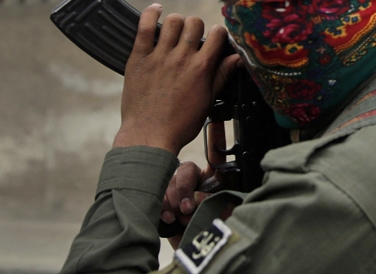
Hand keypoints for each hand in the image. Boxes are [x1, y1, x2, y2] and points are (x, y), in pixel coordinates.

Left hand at [112, 4, 240, 154]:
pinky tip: (156, 9)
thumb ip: (222, 75)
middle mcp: (182, 57)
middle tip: (192, 38)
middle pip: (195, 23)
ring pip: (172, 21)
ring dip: (176, 22)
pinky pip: (144, 27)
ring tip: (174, 31)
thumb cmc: (180, 123)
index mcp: (201, 68)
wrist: (149, 136)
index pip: (217, 34)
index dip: (218, 34)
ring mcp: (159, 56)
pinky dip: (150, 13)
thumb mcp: (208, 100)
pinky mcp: (139, 58)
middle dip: (196, 27)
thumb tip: (238, 58)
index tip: (214, 39)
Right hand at [160, 121, 230, 247]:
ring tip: (181, 217)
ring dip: (173, 200)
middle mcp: (192, 183)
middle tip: (188, 208)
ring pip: (168, 183)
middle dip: (184, 188)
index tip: (217, 122)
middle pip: (185, 170)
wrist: (191, 253)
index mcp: (211, 182)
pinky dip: (161, 207)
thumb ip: (216, 205)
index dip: (215, 138)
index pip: (215, 157)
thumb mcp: (220, 218)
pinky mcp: (160, 203)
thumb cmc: (209, 233)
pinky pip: (155, 196)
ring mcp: (174, 192)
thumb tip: (201, 197)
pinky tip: (167, 217)